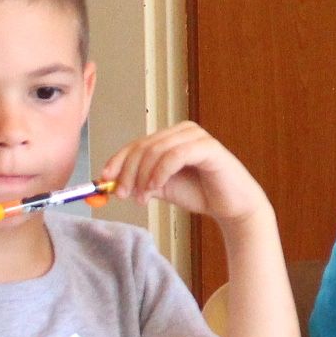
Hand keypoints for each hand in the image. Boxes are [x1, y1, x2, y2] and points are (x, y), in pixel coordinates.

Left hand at [100, 122, 271, 225]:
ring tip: (142, 198)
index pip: (137, 144)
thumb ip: (141, 182)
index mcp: (171, 137)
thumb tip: (112, 184)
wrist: (231, 205)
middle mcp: (182, 131)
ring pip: (157, 150)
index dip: (118, 160)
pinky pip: (175, 156)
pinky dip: (160, 173)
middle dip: (128, 172)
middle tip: (123, 194)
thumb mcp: (162, 187)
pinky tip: (156, 188)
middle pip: (144, 146)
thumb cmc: (200, 192)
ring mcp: (196, 137)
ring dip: (143, 176)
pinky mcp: (208, 147)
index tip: (104, 180)